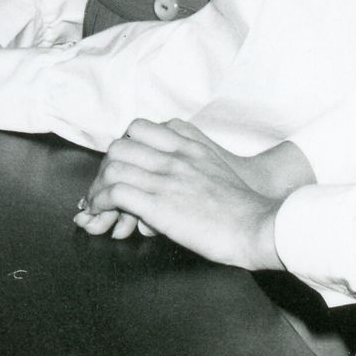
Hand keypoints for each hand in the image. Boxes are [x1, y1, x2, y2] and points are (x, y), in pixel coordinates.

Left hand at [76, 121, 304, 268]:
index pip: (139, 128)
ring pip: (112, 168)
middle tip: (103, 187)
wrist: (260, 227)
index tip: (119, 165)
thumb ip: (190, 165)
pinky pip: (116, 193)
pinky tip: (101, 211)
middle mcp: (174, 157)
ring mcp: (165, 179)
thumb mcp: (216, 169)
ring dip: (97, 187)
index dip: (123, 146)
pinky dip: (101, 202)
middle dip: (104, 167)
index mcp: (188, 146)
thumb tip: (168, 177)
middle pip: (119, 146)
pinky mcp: (158, 204)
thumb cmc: (243, 208)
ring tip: (95, 204)